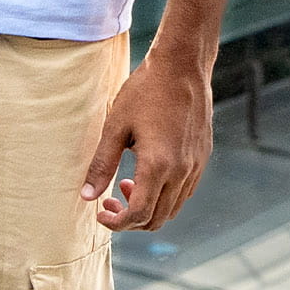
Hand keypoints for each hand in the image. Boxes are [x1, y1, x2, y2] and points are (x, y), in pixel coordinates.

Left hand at [82, 49, 215, 231]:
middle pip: (158, 219)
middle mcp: (182, 171)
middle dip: (131, 220)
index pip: (139, 214)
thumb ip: (101, 164)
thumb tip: (87, 196)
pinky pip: (184, 191)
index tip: (100, 214)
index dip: (117, 223)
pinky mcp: (202, 157)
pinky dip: (164, 196)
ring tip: (126, 184)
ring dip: (148, 208)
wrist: (182, 66)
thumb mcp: (115, 126)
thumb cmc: (145, 91)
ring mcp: (196, 165)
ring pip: (173, 208)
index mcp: (158, 165)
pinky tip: (147, 174)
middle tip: (109, 203)